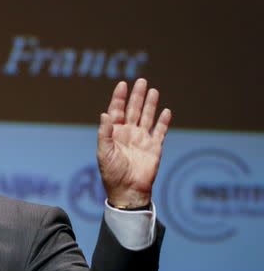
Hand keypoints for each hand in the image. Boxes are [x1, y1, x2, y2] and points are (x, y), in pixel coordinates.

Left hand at [97, 78, 171, 208]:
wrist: (127, 190)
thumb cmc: (112, 173)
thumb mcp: (103, 152)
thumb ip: (104, 133)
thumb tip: (105, 114)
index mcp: (114, 133)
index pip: (117, 111)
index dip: (119, 97)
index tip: (122, 84)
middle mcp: (128, 133)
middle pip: (133, 110)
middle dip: (136, 96)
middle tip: (141, 81)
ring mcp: (142, 139)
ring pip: (147, 117)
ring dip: (150, 104)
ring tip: (153, 90)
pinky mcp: (154, 147)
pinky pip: (160, 132)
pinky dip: (163, 122)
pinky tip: (166, 111)